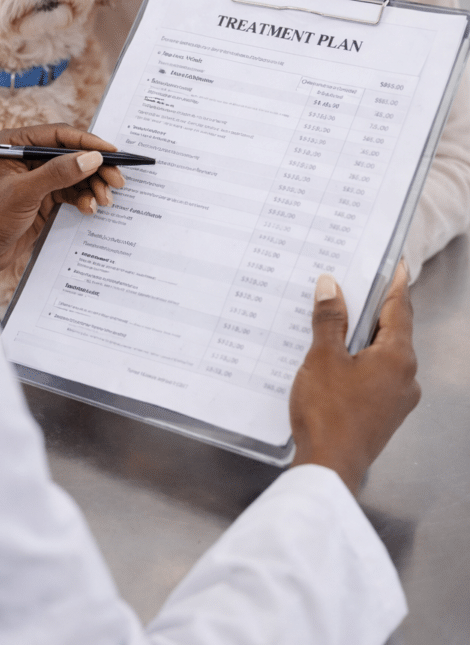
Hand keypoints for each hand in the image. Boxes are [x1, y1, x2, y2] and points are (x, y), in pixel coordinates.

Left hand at [0, 123, 124, 277]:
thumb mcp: (24, 193)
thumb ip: (58, 174)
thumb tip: (91, 158)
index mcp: (16, 143)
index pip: (59, 135)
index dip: (88, 143)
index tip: (112, 152)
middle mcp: (28, 156)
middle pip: (71, 155)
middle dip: (95, 168)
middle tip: (117, 181)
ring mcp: (37, 177)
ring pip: (75, 175)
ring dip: (92, 186)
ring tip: (105, 200)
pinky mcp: (43, 197)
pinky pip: (71, 192)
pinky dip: (84, 199)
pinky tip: (90, 208)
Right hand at [290, 261, 419, 494]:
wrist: (330, 466)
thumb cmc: (328, 412)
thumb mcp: (323, 357)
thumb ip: (330, 320)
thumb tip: (331, 286)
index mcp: (397, 357)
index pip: (400, 308)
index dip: (396, 283)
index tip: (398, 263)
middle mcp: (406, 376)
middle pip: (393, 330)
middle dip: (374, 308)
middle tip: (356, 284)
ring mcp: (399, 399)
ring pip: (384, 354)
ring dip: (365, 336)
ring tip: (340, 319)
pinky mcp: (386, 414)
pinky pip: (377, 375)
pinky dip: (362, 359)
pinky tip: (338, 358)